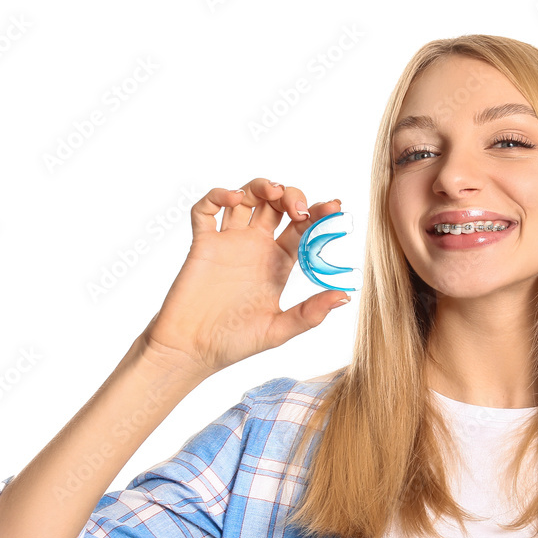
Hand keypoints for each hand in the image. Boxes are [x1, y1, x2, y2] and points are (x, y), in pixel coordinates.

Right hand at [139, 177, 348, 379]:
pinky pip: (206, 210)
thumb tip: (345, 297)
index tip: (333, 207)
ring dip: (260, 186)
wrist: (192, 351)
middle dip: (292, 197)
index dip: (319, 215)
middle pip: (277, 206)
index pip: (303, 229)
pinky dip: (218, 195)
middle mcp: (255, 248)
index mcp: (278, 264)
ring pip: (246, 198)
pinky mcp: (202, 244)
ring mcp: (229, 243)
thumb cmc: (234, 343)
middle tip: (298, 209)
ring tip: (274, 192)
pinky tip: (234, 199)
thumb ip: (310, 313)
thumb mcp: (278, 330)